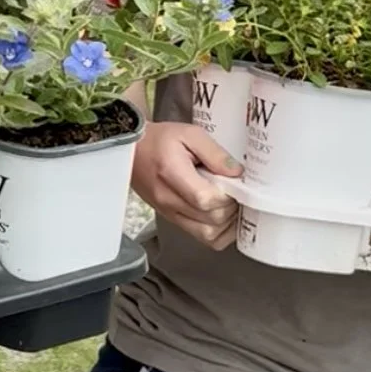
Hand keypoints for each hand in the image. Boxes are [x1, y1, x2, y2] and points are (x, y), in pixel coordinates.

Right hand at [132, 120, 241, 251]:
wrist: (133, 151)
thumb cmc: (159, 140)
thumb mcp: (190, 134)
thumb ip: (214, 153)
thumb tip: (237, 173)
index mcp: (171, 173)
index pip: (206, 199)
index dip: (227, 194)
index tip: (235, 182)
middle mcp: (168, 199)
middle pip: (211, 219)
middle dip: (231, 207)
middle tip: (236, 191)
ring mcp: (169, 213)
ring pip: (209, 235)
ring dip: (227, 223)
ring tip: (230, 204)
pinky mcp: (172, 219)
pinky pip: (202, 237)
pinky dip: (218, 231)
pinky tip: (222, 215)